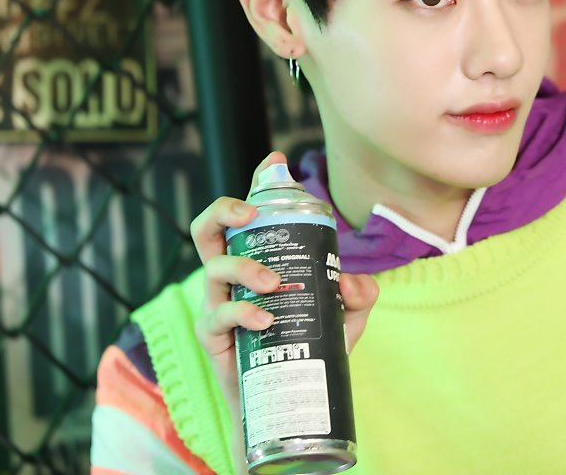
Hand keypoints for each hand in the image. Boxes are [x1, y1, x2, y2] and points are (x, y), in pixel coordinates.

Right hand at [190, 151, 378, 469]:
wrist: (290, 403)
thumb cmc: (310, 349)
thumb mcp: (345, 320)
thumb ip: (358, 296)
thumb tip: (353, 282)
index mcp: (258, 260)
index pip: (251, 216)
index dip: (259, 184)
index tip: (275, 162)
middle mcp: (232, 276)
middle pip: (207, 229)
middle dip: (223, 210)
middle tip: (250, 214)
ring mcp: (218, 304)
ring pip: (212, 268)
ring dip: (244, 268)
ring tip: (273, 284)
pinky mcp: (213, 337)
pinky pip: (217, 316)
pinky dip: (241, 313)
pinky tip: (263, 320)